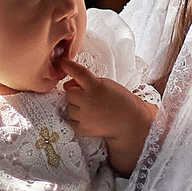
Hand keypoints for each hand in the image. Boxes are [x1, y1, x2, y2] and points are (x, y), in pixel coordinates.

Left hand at [59, 57, 156, 174]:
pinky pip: (72, 120)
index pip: (77, 71)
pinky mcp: (82, 128)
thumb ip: (86, 82)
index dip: (67, 65)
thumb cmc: (119, 100)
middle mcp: (87, 100)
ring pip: (69, 107)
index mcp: (95, 86)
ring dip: (77, 106)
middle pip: (69, 92)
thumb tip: (66, 85)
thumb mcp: (105, 84)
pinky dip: (78, 119)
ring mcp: (84, 115)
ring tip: (93, 109)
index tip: (61, 62)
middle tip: (90, 97)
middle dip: (76, 93)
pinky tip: (91, 118)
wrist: (130, 121)